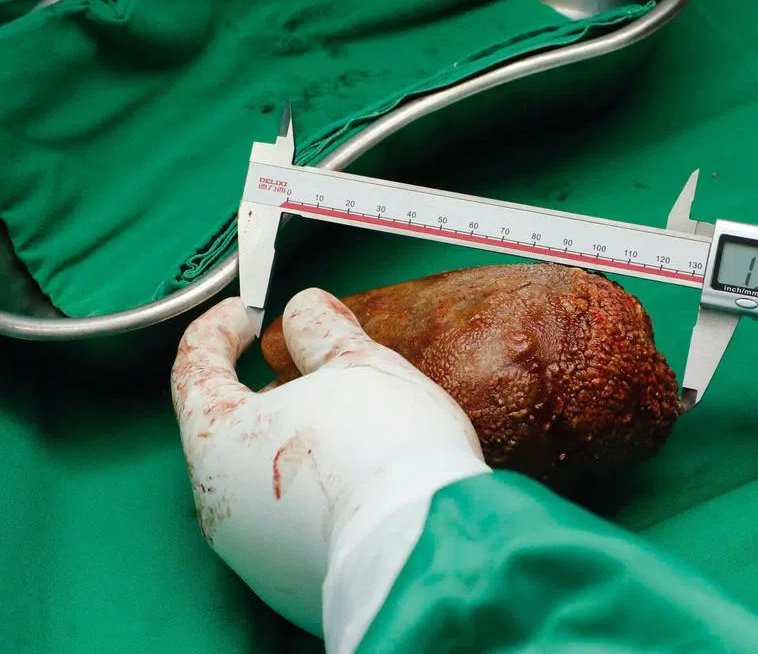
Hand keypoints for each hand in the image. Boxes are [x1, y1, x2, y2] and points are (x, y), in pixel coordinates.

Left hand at [170, 288, 488, 641]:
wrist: (423, 549)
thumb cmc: (383, 446)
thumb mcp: (357, 364)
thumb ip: (321, 330)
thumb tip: (303, 310)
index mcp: (218, 440)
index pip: (195, 369)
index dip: (218, 330)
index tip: (246, 312)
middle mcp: (220, 504)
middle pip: (233, 428)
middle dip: (275, 390)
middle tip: (322, 369)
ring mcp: (253, 553)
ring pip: (263, 479)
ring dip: (300, 442)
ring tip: (357, 424)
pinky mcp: (292, 585)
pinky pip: (296, 524)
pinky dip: (320, 492)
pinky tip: (366, 480)